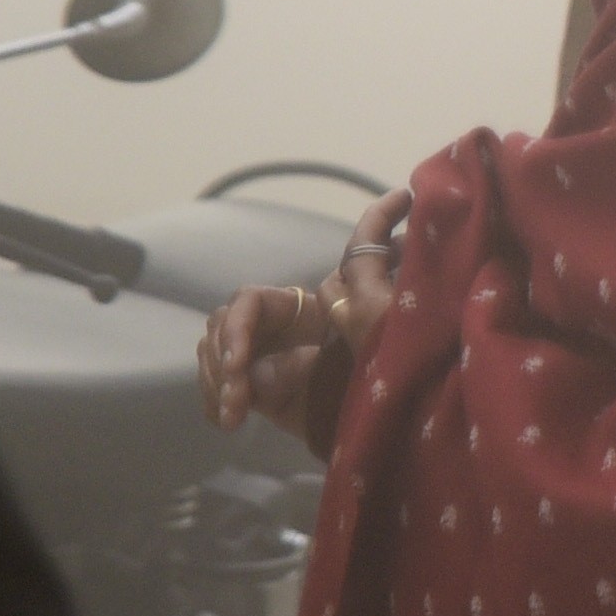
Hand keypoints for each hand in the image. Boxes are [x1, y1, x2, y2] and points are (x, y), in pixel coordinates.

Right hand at [196, 204, 400, 445]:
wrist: (393, 416)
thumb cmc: (387, 354)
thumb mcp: (382, 300)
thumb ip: (375, 250)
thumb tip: (400, 194)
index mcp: (299, 305)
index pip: (246, 302)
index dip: (237, 327)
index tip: (241, 361)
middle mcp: (278, 329)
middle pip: (220, 329)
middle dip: (221, 361)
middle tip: (237, 394)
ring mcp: (267, 361)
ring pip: (215, 358)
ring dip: (216, 383)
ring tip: (233, 414)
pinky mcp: (263, 393)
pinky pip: (220, 390)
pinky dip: (216, 403)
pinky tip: (227, 421)